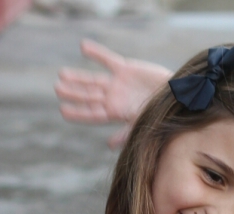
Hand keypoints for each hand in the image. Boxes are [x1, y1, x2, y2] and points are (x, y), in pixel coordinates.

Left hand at [55, 38, 171, 147]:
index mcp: (115, 113)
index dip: (78, 112)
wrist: (175, 96)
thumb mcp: (142, 125)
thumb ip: (125, 133)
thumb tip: (109, 145)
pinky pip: (107, 59)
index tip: (63, 111)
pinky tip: (82, 47)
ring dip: (78, 77)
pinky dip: (96, 53)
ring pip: (93, 80)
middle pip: (89, 96)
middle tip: (58, 89)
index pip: (92, 113)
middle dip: (73, 93)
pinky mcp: (125, 68)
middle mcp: (113, 98)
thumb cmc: (159, 114)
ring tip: (62, 74)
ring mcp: (118, 83)